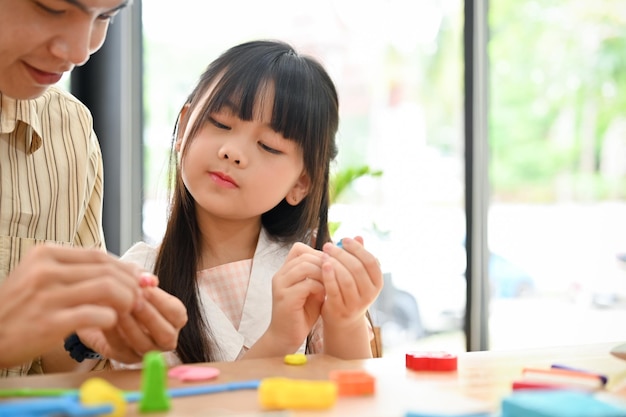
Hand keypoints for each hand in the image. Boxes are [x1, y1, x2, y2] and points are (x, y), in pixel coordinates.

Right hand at [0, 244, 143, 367]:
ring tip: (129, 309)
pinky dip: (111, 318)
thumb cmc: (18, 309)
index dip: (125, 267)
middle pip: (107, 270)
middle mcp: (45, 271)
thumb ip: (77, 272)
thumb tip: (124, 271)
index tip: (139, 278)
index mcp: (45, 254)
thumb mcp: (40, 278)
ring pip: (107, 288)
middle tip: (141, 296)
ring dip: (127, 299)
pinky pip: (97, 315)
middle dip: (131, 284)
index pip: (99, 255)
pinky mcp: (50, 323)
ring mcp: (47, 296)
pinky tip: (110, 323)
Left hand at [78, 285, 187, 363]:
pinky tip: (105, 316)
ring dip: (130, 325)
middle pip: (166, 334)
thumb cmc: (129, 292)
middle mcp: (165, 339)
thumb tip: (149, 280)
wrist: (104, 309)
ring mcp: (146, 351)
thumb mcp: (138, 281)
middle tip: (133, 300)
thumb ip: (145, 279)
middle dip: (149, 316)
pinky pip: (120, 348)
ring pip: (144, 345)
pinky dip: (113, 332)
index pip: (176, 313)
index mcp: (175, 319)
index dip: (161, 301)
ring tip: (118, 308)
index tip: (144, 288)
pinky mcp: (125, 358)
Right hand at [248, 243, 324, 357]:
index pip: (299, 248)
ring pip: (305, 267)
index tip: (330, 265)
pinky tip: (325, 295)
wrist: (286, 337)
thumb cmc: (301, 314)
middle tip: (335, 273)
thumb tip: (336, 261)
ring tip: (331, 283)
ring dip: (322, 273)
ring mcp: (281, 286)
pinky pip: (307, 284)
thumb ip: (318, 276)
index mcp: (285, 271)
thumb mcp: (311, 290)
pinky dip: (320, 287)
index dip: (317, 253)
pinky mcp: (285, 298)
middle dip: (323, 263)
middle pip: (304, 256)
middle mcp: (280, 276)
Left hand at [320, 236, 382, 358]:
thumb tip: (359, 236)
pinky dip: (328, 276)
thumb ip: (358, 257)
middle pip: (357, 269)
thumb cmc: (349, 291)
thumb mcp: (358, 276)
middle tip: (328, 245)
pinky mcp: (340, 310)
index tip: (344, 239)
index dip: (357, 249)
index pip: (370, 262)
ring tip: (323, 254)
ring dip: (334, 264)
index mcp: (377, 283)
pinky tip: (322, 265)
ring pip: (346, 279)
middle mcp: (369, 295)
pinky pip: (334, 290)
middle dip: (342, 254)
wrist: (342, 320)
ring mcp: (355, 304)